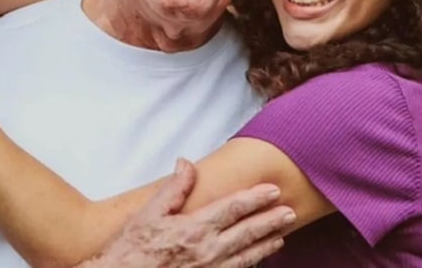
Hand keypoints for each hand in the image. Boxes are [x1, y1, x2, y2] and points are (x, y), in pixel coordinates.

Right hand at [77, 159, 292, 267]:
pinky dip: (249, 265)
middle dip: (271, 221)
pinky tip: (256, 260)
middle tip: (290, 212)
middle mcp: (207, 251)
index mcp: (195, 229)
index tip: (273, 190)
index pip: (234, 209)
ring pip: (246, 257)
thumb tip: (187, 163)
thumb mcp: (150, 213)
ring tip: (281, 236)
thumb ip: (174, 188)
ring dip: (265, 245)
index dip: (256, 198)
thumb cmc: (131, 250)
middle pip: (248, 233)